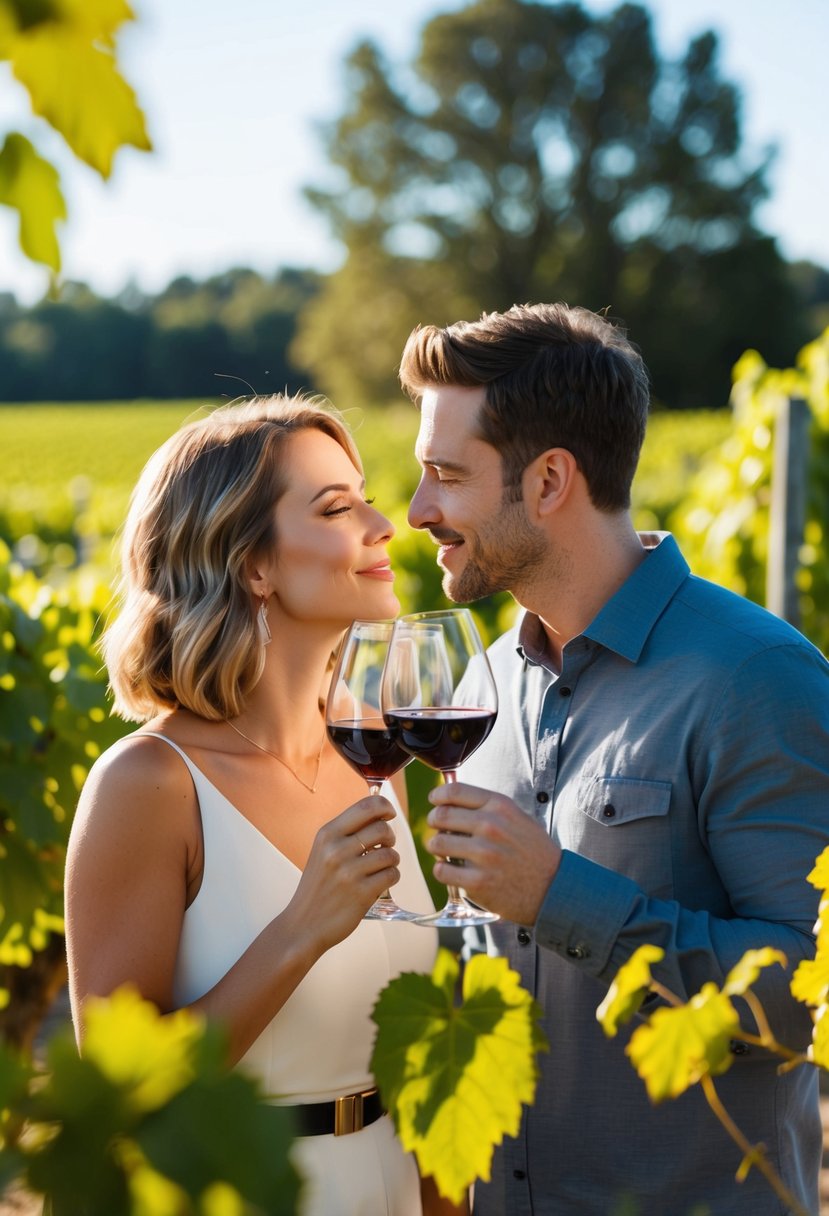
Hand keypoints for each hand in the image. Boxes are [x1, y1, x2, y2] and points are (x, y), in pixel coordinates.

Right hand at [291, 796, 399, 951]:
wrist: (302, 925)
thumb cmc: (318, 887)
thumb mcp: (322, 851)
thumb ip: (347, 833)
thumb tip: (381, 815)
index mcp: (327, 834)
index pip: (366, 806)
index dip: (385, 806)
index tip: (389, 814)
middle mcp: (336, 850)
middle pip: (382, 828)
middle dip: (390, 837)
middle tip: (384, 847)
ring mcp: (349, 872)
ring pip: (390, 854)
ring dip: (392, 860)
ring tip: (382, 867)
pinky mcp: (361, 894)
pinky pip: (392, 875)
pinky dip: (391, 877)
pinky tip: (380, 882)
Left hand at [426, 783, 560, 925]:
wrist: (554, 888)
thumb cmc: (534, 852)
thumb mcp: (518, 818)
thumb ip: (489, 808)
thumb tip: (453, 800)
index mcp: (500, 807)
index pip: (454, 792)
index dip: (438, 796)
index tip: (434, 801)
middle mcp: (491, 826)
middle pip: (441, 816)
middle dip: (434, 821)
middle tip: (438, 828)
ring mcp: (484, 855)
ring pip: (437, 843)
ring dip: (437, 847)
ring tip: (446, 851)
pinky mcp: (477, 882)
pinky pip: (441, 870)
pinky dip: (442, 870)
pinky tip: (452, 870)